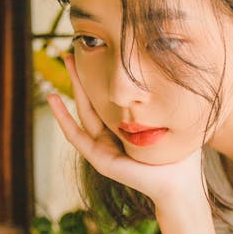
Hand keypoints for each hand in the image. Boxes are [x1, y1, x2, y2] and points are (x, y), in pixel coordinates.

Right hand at [48, 55, 205, 208]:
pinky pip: (75, 135)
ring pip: (82, 111)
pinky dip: (62, 117)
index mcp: (125, 128)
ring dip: (72, 87)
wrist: (179, 182)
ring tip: (66, 62)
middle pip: (92, 100)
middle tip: (75, 50)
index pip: (108, 98)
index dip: (100, 77)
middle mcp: (111, 136)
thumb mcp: (169, 121)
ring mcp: (102, 147)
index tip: (98, 52)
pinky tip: (53, 99)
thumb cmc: (179, 156)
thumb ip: (165, 102)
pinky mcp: (98, 158)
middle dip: (83, 76)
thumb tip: (174, 69)